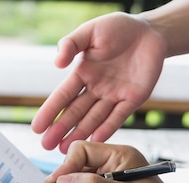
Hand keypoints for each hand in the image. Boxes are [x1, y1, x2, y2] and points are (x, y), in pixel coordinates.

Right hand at [31, 12, 165, 152]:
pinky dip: (107, 128)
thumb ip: (71, 44)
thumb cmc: (119, 27)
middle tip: (46, 146)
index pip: (63, 96)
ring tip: (65, 150)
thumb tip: (56, 63)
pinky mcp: (132, 99)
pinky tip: (95, 140)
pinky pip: (118, 117)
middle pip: (75, 112)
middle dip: (61, 129)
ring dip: (80, 133)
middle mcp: (96, 88)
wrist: (151, 31)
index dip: (50, 112)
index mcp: (83, 73)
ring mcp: (114, 96)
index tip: (37, 128)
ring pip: (93, 119)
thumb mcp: (90, 31)